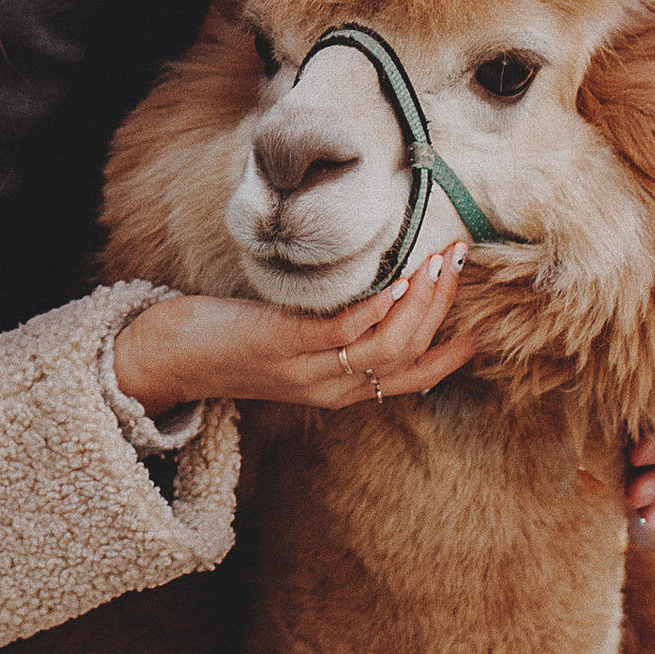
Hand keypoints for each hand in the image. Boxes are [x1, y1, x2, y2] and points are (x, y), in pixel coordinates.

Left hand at [113, 246, 475, 417]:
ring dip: (421, 303)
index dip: (451, 357)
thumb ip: (333, 331)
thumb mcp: (293, 340)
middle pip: (408, 358)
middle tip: (459, 263)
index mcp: (340, 390)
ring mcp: (308, 369)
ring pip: (386, 347)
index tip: (481, 328)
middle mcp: (331, 388)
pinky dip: (377, 307)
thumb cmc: (233, 338)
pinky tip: (395, 278)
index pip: (412, 380)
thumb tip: (374, 292)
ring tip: (439, 263)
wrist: (173, 356)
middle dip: (443, 311)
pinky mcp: (284, 346)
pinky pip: (344, 331)